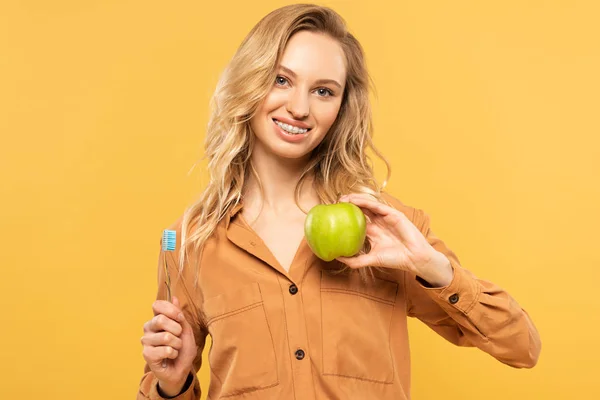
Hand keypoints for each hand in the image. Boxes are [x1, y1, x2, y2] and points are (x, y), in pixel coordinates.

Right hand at [141, 296, 196, 395]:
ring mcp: (146, 341)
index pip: (157, 305)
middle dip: (177, 329)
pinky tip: (170, 356)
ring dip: (177, 344)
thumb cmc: (183, 349)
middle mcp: (149, 328)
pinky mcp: (147, 354)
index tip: (180, 318)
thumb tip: (174, 298)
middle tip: (179, 337)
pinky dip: (174, 353)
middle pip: (161, 319)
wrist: (180, 370)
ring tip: (175, 349)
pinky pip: (166, 350)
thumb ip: (179, 315)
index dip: (171, 310)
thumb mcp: (186, 330)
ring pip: (166, 337)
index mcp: (157, 319)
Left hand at [336, 193, 452, 286]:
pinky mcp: (393, 214)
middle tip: (335, 203)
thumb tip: (336, 258)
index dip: (345, 215)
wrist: (413, 259)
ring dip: (355, 199)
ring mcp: (386, 217)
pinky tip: (356, 200)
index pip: (357, 219)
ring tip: (343, 199)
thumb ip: (355, 260)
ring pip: (368, 204)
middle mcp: (379, 222)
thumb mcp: (371, 259)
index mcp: (373, 231)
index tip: (332, 214)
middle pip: (361, 209)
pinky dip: (366, 202)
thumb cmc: (395, 259)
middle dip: (348, 204)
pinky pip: (377, 205)